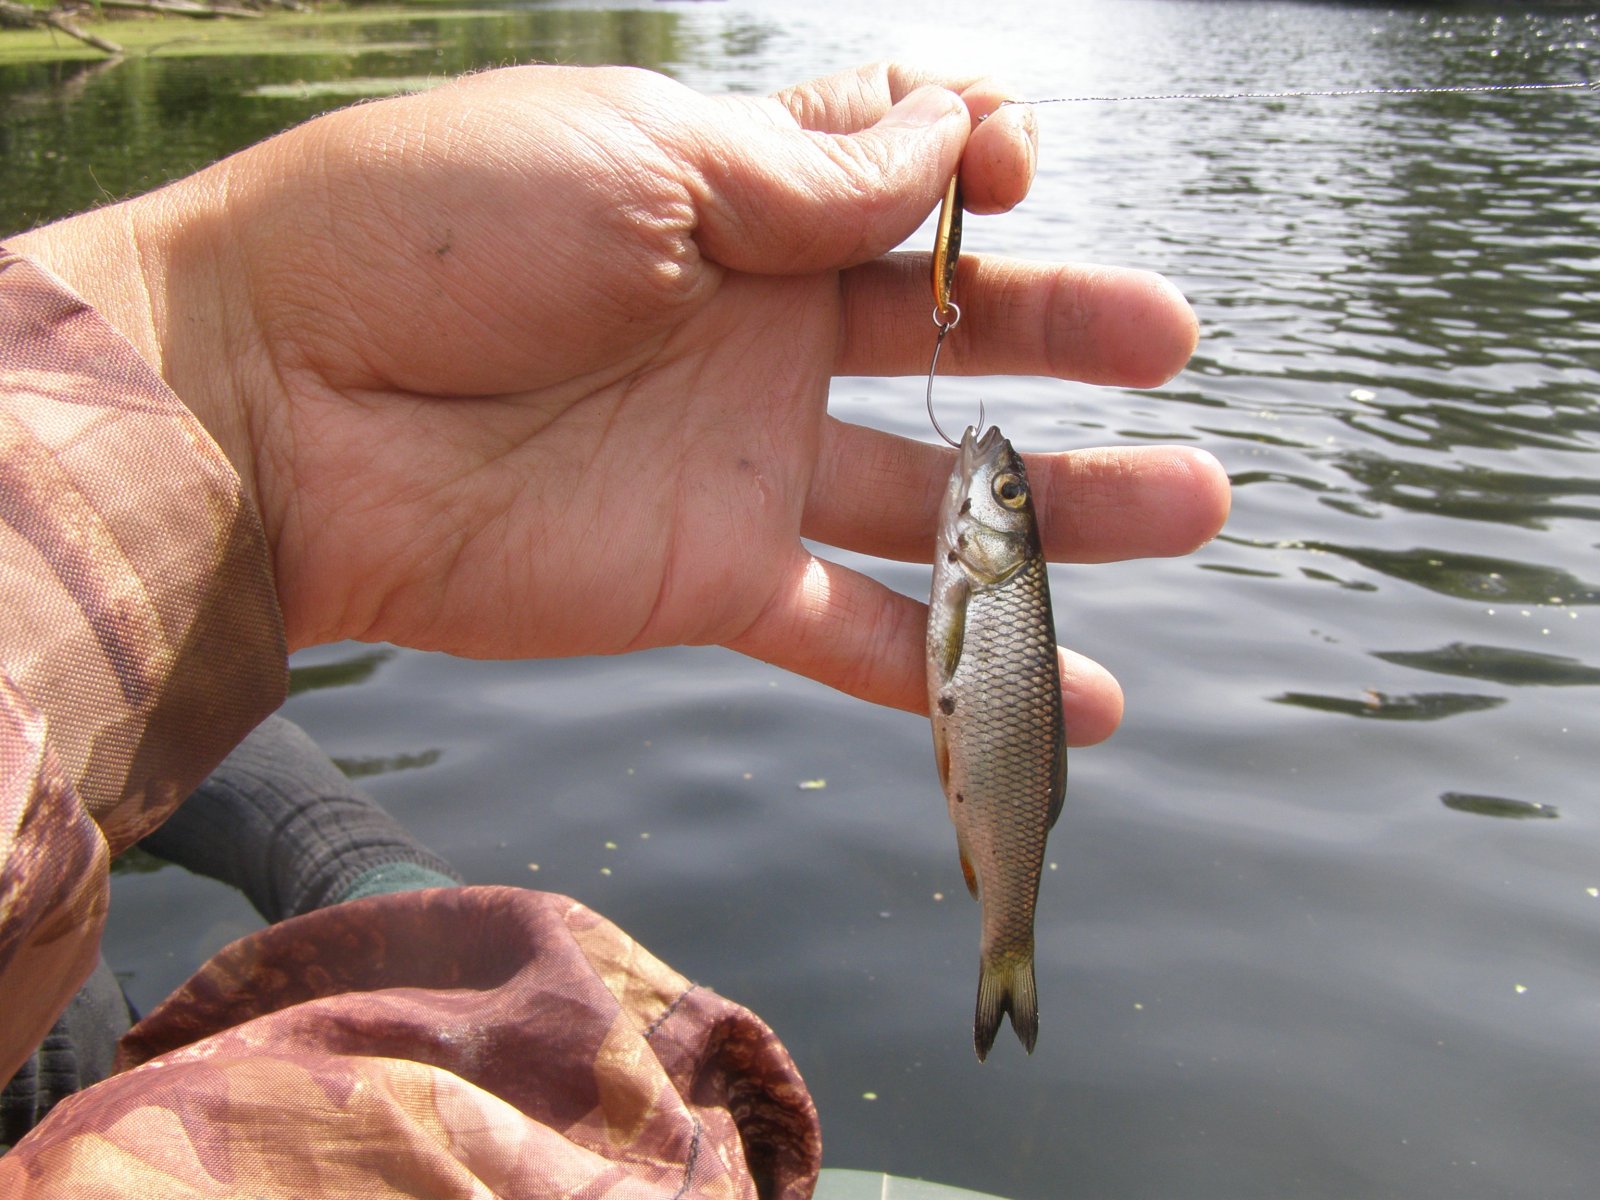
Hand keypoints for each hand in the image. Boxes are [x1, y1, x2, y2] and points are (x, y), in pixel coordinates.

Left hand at [12, 63, 1226, 744]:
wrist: (287, 402)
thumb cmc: (438, 234)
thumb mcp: (643, 153)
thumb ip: (810, 173)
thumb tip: (956, 136)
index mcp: (737, 200)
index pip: (895, 179)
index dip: (973, 169)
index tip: (1016, 176)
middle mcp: (755, 331)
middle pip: (945, 336)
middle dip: (1061, 334)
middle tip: (1167, 343)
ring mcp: (742, 459)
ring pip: (932, 493)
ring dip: (1057, 512)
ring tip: (1189, 508)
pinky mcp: (715, 574)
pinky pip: (860, 629)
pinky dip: (955, 670)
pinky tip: (1067, 696)